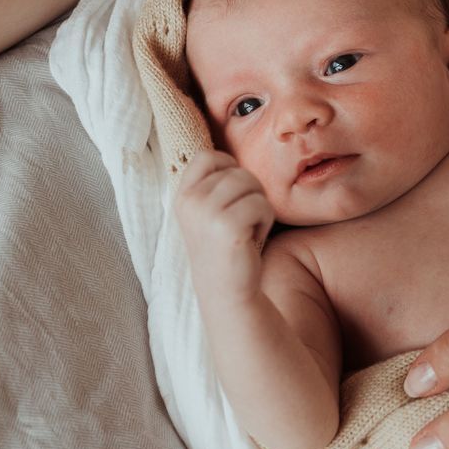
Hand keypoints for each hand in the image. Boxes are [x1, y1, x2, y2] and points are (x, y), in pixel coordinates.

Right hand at [174, 149, 275, 301]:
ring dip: (259, 206)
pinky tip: (252, 240)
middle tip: (243, 221)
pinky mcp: (228, 226)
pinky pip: (262, 204)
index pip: (207, 156)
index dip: (229, 168)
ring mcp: (207, 213)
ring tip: (247, 229)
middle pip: (237, 171)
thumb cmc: (224, 250)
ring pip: (251, 184)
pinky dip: (265, 221)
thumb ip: (211, 186)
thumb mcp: (205, 214)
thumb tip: (229, 154)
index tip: (233, 196)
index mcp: (183, 196)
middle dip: (251, 193)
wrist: (226, 294)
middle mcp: (190, 201)